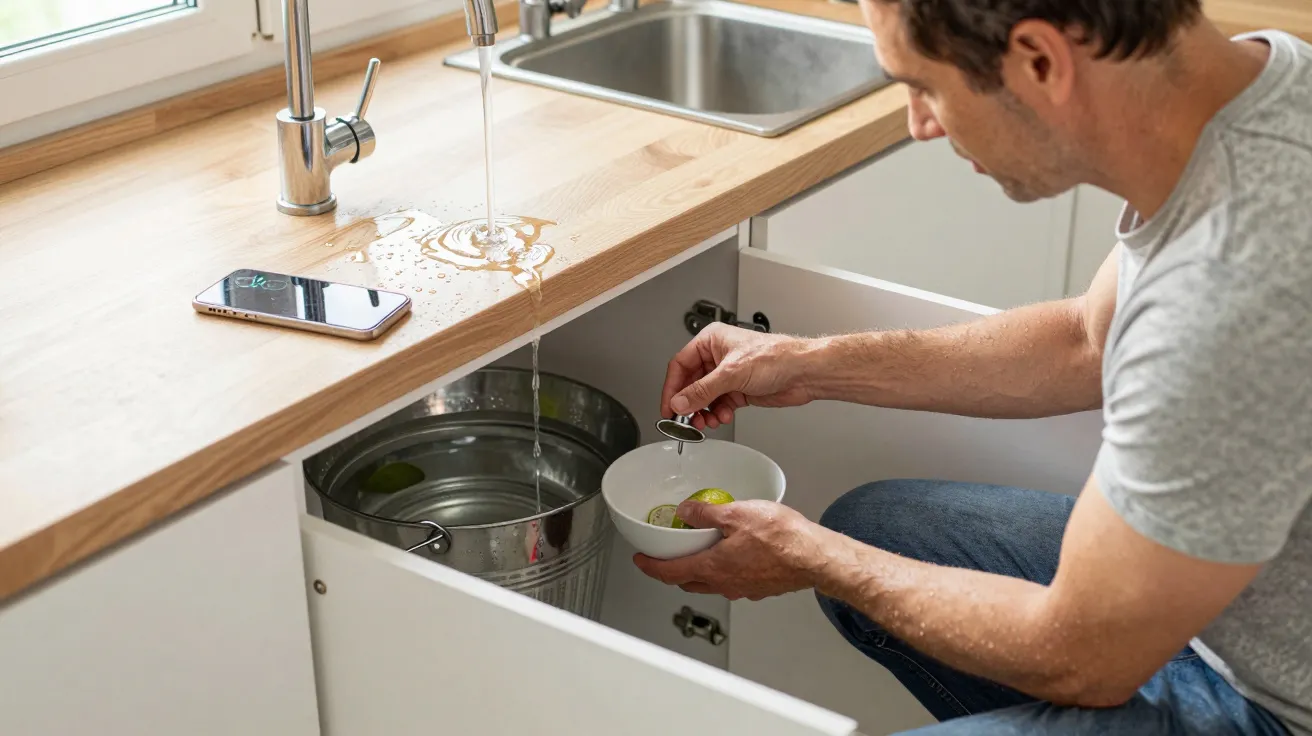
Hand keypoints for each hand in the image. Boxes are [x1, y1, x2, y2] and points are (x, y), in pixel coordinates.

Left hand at [633, 499, 831, 600]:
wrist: (815, 557)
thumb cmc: (782, 538)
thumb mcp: (736, 514)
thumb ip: (706, 513)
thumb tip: (687, 511)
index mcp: (713, 567)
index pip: (670, 573)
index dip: (650, 567)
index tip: (641, 561)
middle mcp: (726, 583)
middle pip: (688, 581)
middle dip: (673, 571)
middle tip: (666, 557)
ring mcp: (744, 588)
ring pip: (711, 583)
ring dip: (699, 570)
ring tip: (699, 551)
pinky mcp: (761, 586)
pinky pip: (734, 580)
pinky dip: (724, 569)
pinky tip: (733, 553)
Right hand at [661, 323, 814, 429]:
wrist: (803, 373)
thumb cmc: (776, 357)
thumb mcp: (732, 374)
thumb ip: (702, 391)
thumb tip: (679, 402)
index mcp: (711, 341)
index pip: (680, 365)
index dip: (672, 388)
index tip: (668, 407)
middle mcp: (717, 356)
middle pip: (691, 384)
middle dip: (689, 404)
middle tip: (686, 419)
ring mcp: (728, 374)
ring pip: (704, 397)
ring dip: (703, 412)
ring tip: (706, 421)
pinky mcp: (738, 390)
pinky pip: (718, 404)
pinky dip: (717, 413)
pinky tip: (722, 417)